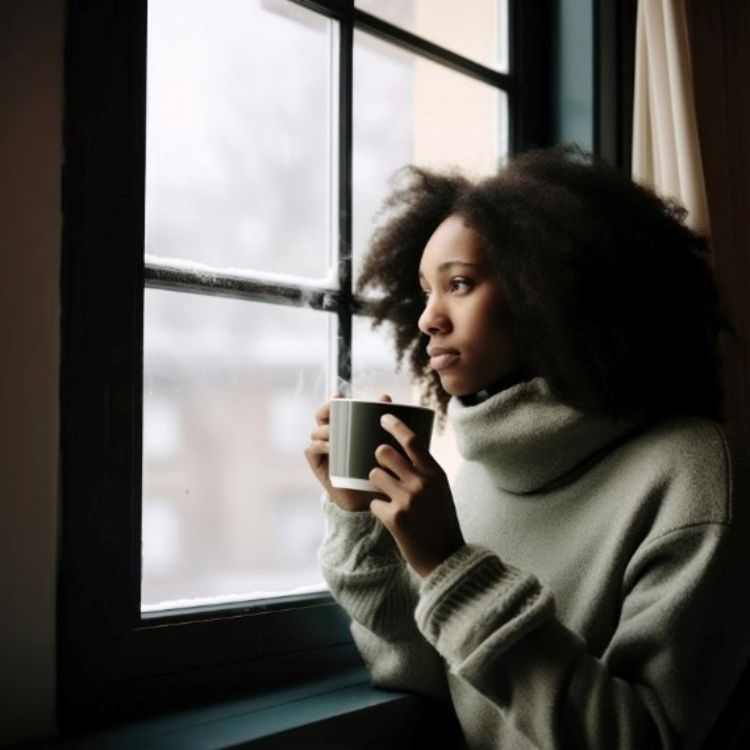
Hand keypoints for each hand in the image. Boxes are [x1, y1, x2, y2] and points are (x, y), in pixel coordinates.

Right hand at [304, 393, 391, 511]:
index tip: (339, 396)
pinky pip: (311, 450)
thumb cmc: (377, 466)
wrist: (369, 497)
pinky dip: (318, 445)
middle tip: (335, 410)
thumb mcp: (382, 442)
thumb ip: (384, 420)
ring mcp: (324, 451)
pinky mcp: (319, 465)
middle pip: (320, 416)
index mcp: (345, 428)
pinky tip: (329, 446)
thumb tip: (385, 396)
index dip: (332, 401)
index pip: (333, 409)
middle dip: (325, 410)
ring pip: (316, 432)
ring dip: (324, 429)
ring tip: (336, 433)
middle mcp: (331, 437)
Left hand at [369, 414, 464, 576]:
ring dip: (376, 483)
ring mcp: (407, 500)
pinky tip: (390, 517)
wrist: (446, 558)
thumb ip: (426, 471)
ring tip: (386, 493)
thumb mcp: (441, 490)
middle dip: (378, 457)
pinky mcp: (394, 518)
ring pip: (374, 475)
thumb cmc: (441, 521)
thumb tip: (404, 448)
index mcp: (435, 473)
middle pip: (385, 453)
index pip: (412, 440)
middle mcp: (422, 483)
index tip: (383, 416)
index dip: (394, 425)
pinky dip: (378, 508)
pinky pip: (374, 502)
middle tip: (382, 466)